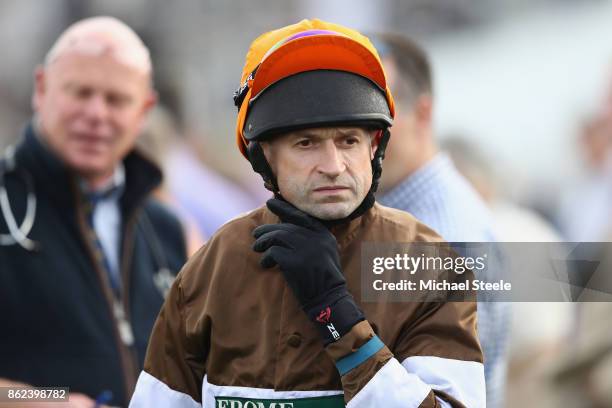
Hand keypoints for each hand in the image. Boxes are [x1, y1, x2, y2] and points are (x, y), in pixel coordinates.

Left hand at [253, 198, 363, 343]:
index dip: (284, 207)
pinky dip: (266, 258)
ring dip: (263, 242)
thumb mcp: (325, 250)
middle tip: (256, 235)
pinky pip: (273, 253)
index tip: (271, 201)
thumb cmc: (323, 277)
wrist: (328, 298)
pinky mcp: (294, 261)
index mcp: (323, 233)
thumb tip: (287, 227)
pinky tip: (265, 264)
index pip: (300, 215)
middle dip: (267, 230)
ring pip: (276, 237)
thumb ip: (311, 237)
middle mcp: (314, 238)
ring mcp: (304, 248)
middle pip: (284, 227)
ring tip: (257, 248)